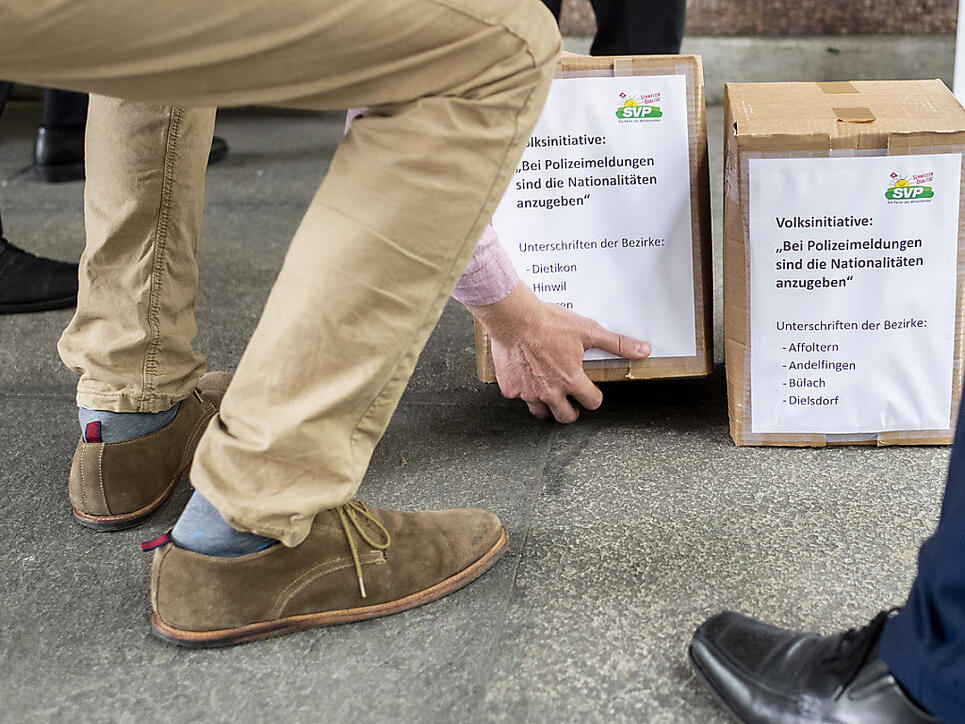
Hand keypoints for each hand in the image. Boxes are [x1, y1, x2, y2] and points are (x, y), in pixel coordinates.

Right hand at [468, 284, 650, 422]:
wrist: (515, 318)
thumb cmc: (548, 323)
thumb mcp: (588, 330)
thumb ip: (616, 344)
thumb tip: (642, 349)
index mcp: (571, 380)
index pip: (592, 402)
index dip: (594, 397)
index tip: (590, 392)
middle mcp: (550, 391)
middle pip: (565, 417)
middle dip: (571, 411)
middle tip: (570, 402)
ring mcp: (528, 392)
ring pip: (540, 413)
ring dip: (547, 406)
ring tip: (549, 394)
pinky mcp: (509, 387)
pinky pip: (517, 397)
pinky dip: (521, 390)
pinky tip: (524, 378)